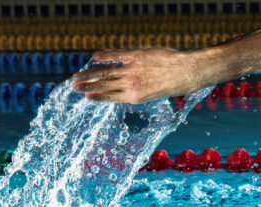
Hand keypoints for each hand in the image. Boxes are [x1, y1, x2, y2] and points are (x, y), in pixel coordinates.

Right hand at [72, 48, 209, 102]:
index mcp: (136, 97)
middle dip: (87, 86)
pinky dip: (105, 55)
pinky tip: (95, 56)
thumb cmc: (172, 84)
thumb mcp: (154, 92)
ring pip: (106, 71)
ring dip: (90, 73)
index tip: (86, 96)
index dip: (97, 96)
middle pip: (104, 85)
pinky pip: (117, 55)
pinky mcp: (136, 56)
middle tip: (74, 86)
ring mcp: (133, 70)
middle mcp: (132, 84)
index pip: (111, 97)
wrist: (186, 73)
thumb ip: (138, 89)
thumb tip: (125, 86)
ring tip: (78, 75)